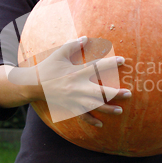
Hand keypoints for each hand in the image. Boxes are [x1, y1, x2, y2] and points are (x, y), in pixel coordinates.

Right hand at [10, 36, 131, 126]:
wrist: (33, 84)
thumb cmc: (48, 67)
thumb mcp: (59, 53)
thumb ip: (73, 45)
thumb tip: (86, 38)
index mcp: (76, 73)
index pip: (97, 67)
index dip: (110, 63)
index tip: (123, 60)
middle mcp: (77, 87)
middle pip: (100, 92)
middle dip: (115, 94)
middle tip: (129, 94)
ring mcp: (74, 99)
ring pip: (94, 106)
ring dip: (107, 109)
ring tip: (120, 111)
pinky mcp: (69, 107)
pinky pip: (82, 116)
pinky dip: (91, 121)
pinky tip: (101, 124)